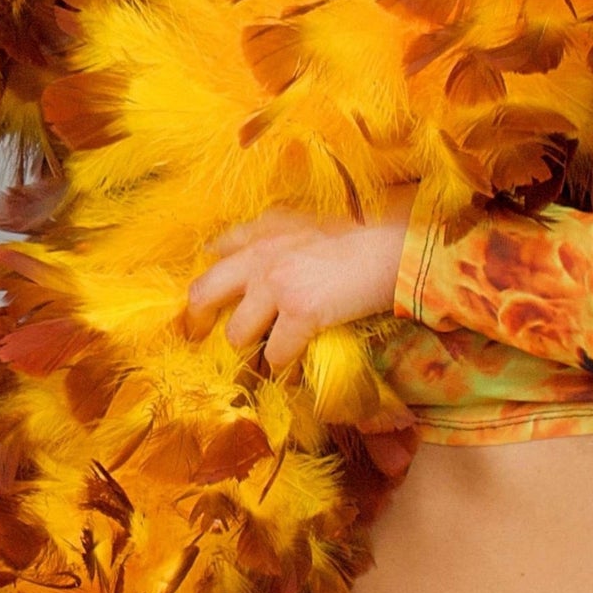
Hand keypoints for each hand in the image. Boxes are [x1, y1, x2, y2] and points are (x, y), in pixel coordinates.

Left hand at [184, 184, 417, 372]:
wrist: (395, 251)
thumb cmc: (360, 238)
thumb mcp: (306, 222)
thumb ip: (266, 233)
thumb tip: (219, 248)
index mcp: (263, 232)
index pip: (214, 253)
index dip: (205, 282)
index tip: (202, 305)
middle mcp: (260, 255)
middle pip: (202, 294)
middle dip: (197, 322)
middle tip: (202, 340)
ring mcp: (277, 284)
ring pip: (238, 334)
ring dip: (252, 351)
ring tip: (266, 358)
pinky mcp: (299, 312)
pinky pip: (276, 355)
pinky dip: (284, 368)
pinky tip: (293, 371)